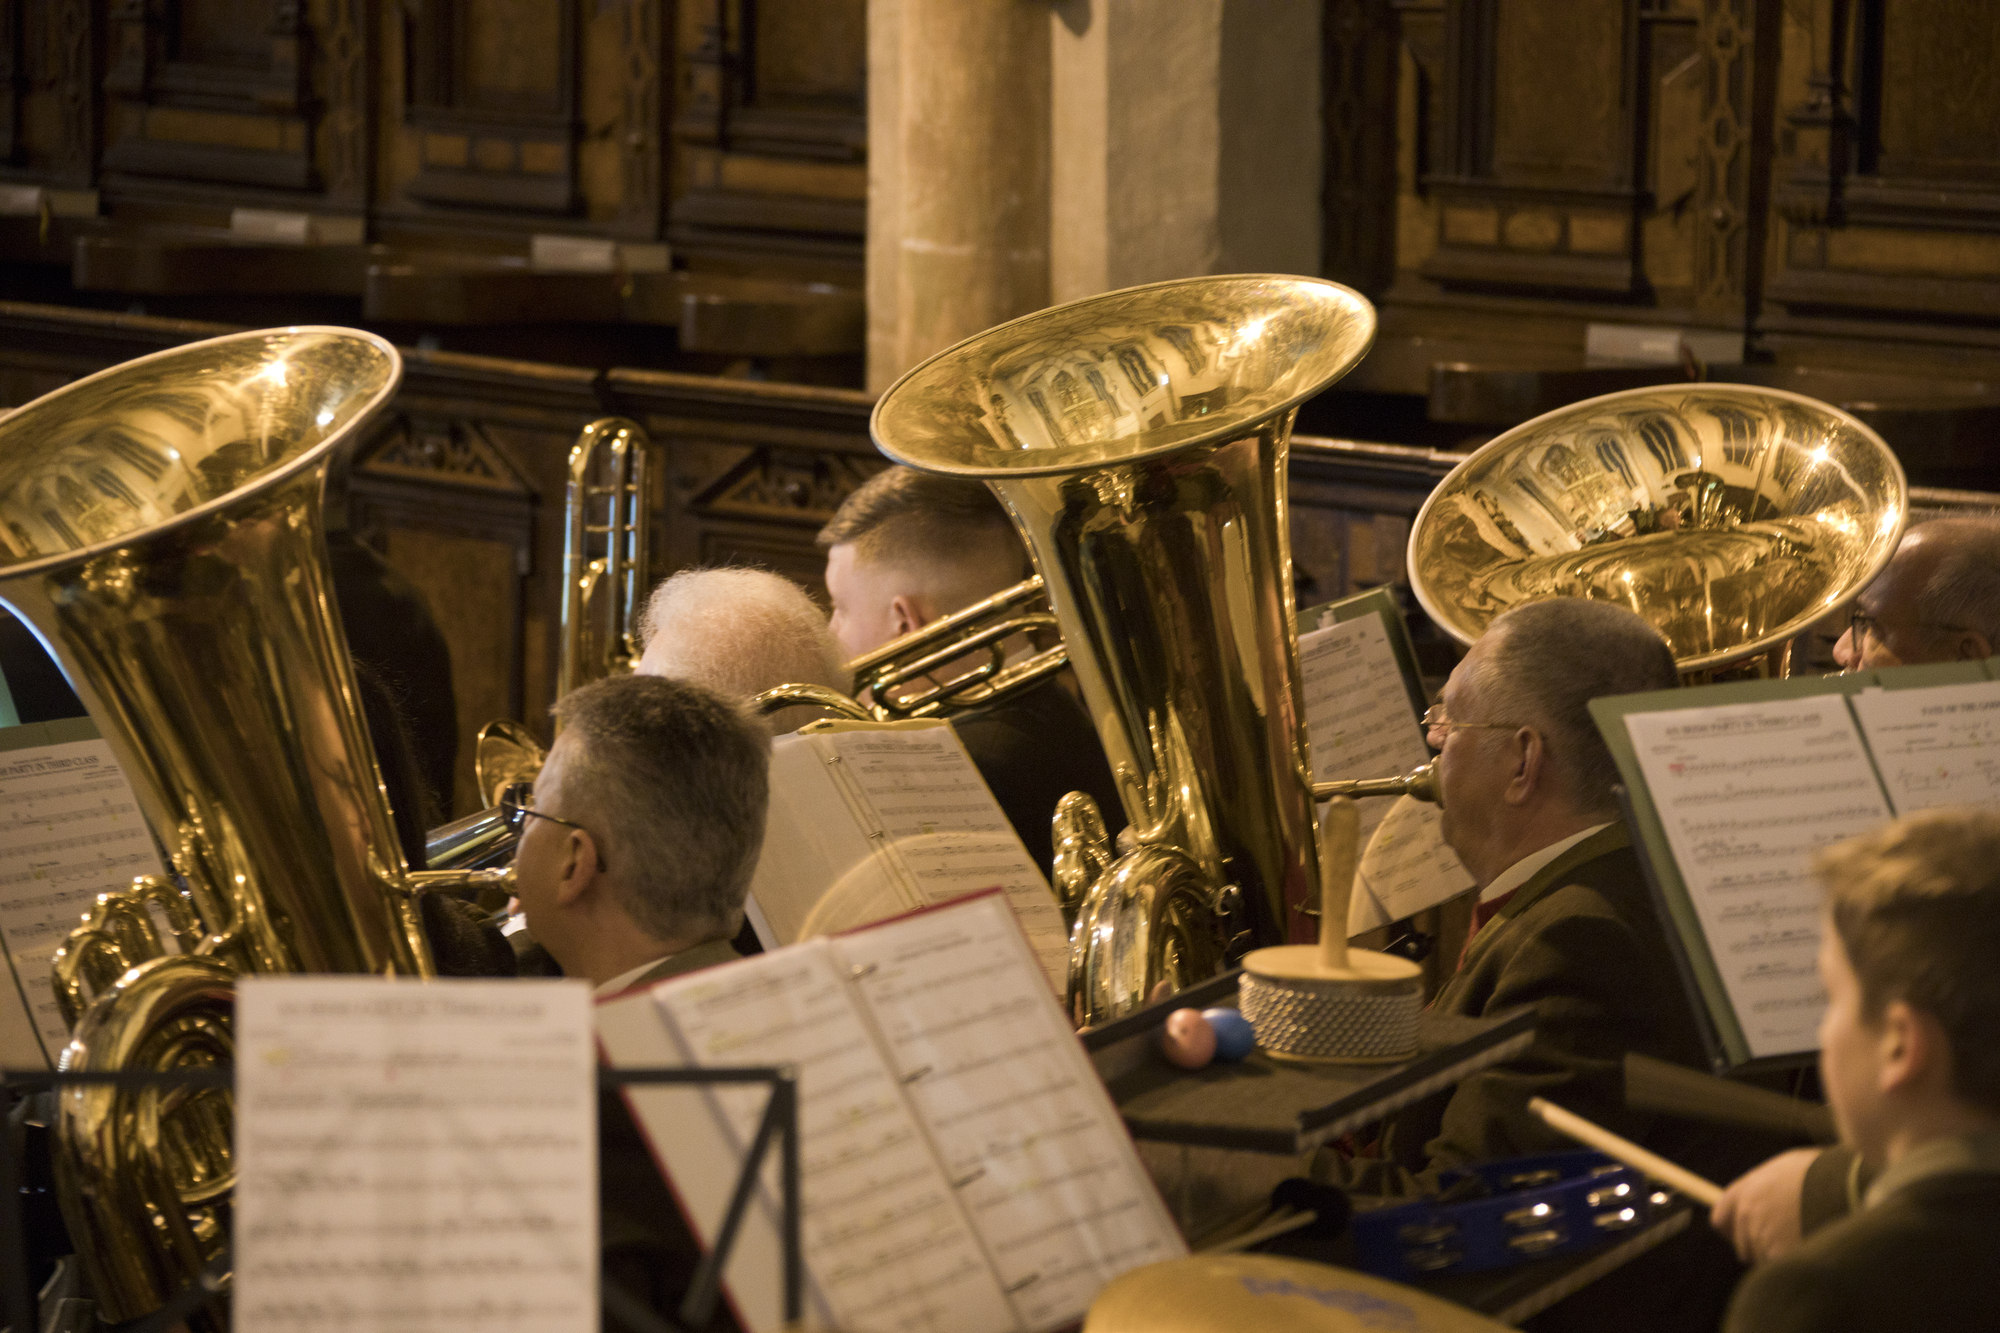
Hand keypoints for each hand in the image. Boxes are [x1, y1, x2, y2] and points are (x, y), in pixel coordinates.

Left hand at [1710, 1147, 1819, 1263]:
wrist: (1846, 1184)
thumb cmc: (1822, 1171)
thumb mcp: (1785, 1168)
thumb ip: (1764, 1188)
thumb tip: (1758, 1198)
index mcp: (1744, 1192)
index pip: (1721, 1220)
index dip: (1735, 1229)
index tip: (1747, 1233)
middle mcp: (1746, 1215)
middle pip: (1744, 1246)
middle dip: (1763, 1246)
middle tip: (1790, 1237)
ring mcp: (1762, 1237)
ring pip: (1765, 1259)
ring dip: (1781, 1255)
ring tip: (1809, 1236)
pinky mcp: (1780, 1256)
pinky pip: (1784, 1268)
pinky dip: (1797, 1264)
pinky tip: (1814, 1247)